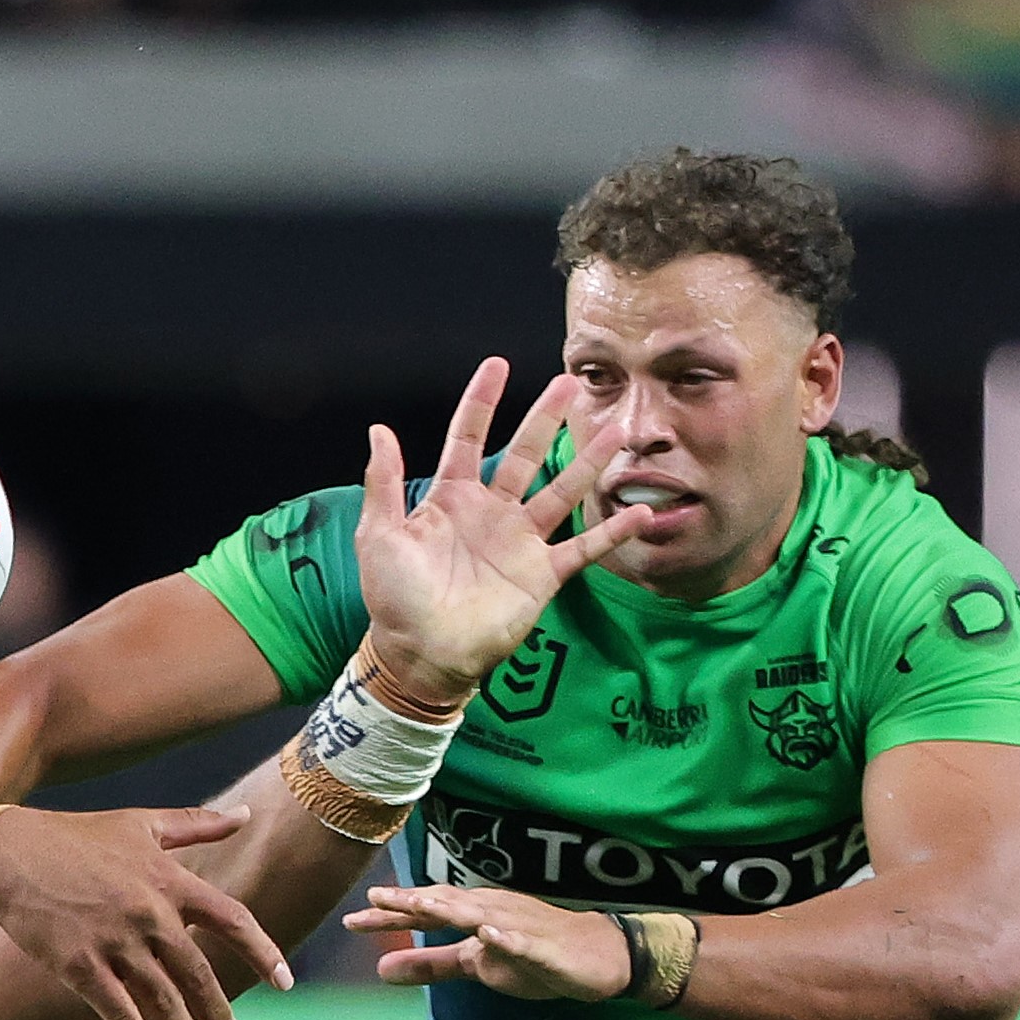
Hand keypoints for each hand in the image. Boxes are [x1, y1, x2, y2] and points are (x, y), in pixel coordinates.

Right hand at [0, 806, 297, 1019]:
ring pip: (163, 1000)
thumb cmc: (76, 836)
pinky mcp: (79, 966)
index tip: (285, 983)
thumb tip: (245, 815)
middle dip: (218, 1011)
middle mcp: (149, 913)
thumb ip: (197, 823)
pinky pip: (119, 1014)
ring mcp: (114, 942)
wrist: (8, 852)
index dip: (263, 954)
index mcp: (170, 880)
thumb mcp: (141, 822)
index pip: (233, 921)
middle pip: (198, 973)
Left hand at [346, 882, 631, 1000]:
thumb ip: (431, 965)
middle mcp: (491, 912)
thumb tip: (381, 970)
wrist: (597, 956)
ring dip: (452, 908)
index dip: (391, 915)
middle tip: (376, 899)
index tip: (352, 920)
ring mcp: (519, 927)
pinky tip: (489, 936)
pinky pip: (524, 942)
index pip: (426, 913)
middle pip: (447, 905)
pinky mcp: (545, 947)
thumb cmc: (533, 954)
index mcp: (473, 915)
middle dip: (413, 902)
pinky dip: (506, 938)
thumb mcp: (475, 965)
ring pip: (481, 915)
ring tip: (421, 905)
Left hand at [354, 358, 647, 699]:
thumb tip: (378, 429)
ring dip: (589, 463)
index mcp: (450, 499)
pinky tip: (640, 511)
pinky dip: (612, 532)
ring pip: (562, 492)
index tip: (497, 365)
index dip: (481, 403)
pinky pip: (584, 548)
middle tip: (571, 383)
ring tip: (618, 433)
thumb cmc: (393, 598)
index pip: (467, 438)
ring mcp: (520, 542)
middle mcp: (491, 513)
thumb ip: (384, 483)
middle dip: (546, 419)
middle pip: (524, 454)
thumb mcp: (379, 535)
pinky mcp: (542, 574)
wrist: (421, 654)